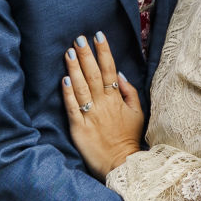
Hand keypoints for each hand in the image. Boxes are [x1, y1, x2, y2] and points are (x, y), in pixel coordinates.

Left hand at [60, 32, 143, 178]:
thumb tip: (120, 74)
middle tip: (79, 38)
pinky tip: (63, 80)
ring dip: (74, 69)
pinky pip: (72, 107)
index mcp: (116, 99)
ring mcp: (90, 115)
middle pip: (93, 74)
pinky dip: (68, 94)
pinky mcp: (78, 128)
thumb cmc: (129, 138)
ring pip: (81, 88)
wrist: (122, 165)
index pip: (109, 69)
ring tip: (68, 52)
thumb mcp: (137, 113)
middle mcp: (103, 104)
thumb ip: (129, 92)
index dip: (103, 51)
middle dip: (86, 55)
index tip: (98, 35)